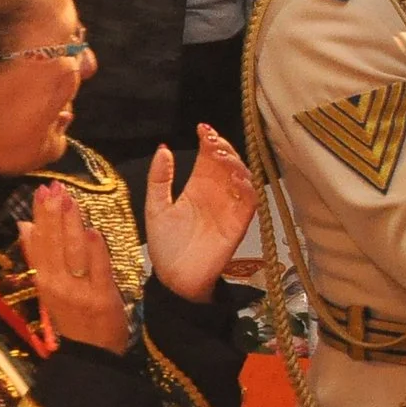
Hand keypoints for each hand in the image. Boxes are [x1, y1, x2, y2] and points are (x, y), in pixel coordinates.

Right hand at [18, 185, 129, 352]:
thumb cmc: (72, 318)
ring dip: (71, 225)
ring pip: (73, 253)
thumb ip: (39, 257)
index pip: (39, 244)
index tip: (40, 192)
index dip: (40, 218)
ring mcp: (80, 291)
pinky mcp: (103, 297)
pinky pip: (98, 270)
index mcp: (44, 282)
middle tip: (53, 187)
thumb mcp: (49, 289)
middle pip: (54, 245)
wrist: (91, 355)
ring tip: (69, 199)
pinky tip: (91, 231)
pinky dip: (94, 251)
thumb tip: (24, 227)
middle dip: (53, 215)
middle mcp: (57, 285)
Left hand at [143, 126, 256, 302]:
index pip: (208, 157)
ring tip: (221, 156)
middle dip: (224, 147)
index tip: (202, 128)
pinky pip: (249, 201)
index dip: (209, 140)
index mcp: (197, 187)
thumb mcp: (155, 207)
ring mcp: (229, 207)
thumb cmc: (165, 245)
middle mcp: (216, 193)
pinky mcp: (238, 223)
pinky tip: (237, 178)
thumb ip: (159, 179)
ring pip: (242, 177)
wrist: (175, 278)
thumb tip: (163, 149)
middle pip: (228, 162)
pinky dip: (248, 187)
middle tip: (213, 140)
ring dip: (235, 164)